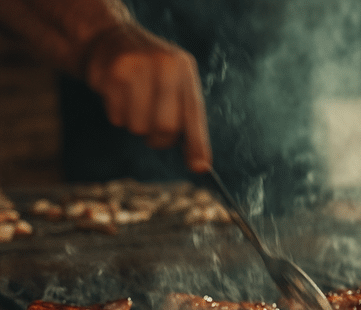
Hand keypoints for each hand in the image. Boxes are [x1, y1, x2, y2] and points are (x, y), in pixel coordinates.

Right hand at [83, 23, 211, 172]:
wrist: (106, 37)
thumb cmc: (148, 70)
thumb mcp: (175, 83)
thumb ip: (188, 120)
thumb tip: (200, 165)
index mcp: (184, 68)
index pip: (194, 113)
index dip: (197, 143)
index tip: (199, 167)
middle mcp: (164, 64)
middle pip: (166, 127)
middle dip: (158, 137)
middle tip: (152, 128)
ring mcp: (137, 67)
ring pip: (139, 126)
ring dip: (135, 124)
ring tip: (133, 104)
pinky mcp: (111, 74)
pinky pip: (117, 117)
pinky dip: (117, 114)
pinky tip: (117, 95)